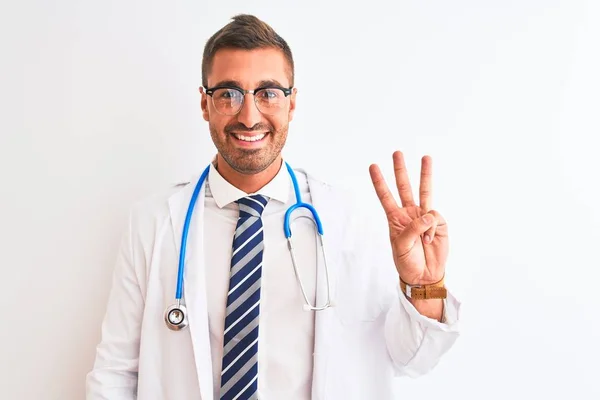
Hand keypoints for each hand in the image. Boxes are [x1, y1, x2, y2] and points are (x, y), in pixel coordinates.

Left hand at [369, 151, 447, 285]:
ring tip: (426, 157)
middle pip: (404, 187)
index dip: (379, 182)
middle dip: (400, 170)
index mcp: (395, 218)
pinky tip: (429, 241)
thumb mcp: (401, 246)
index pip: (385, 196)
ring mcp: (424, 216)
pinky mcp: (439, 223)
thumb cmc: (407, 261)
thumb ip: (413, 228)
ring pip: (424, 191)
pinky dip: (431, 230)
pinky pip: (435, 218)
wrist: (424, 275)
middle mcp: (409, 213)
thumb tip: (428, 214)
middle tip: (397, 153)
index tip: (372, 166)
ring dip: (425, 174)